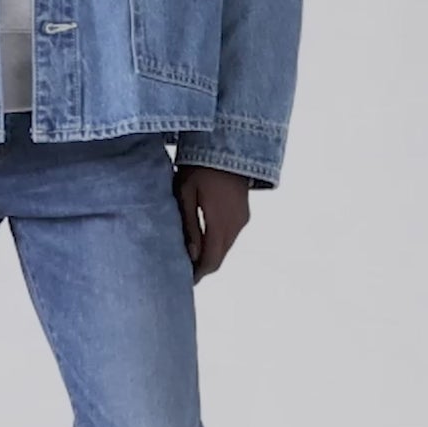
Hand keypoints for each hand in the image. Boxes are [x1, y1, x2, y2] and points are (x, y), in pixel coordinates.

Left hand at [174, 165, 252, 282]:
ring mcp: (242, 219)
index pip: (211, 260)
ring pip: (226, 248)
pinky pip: (230, 236)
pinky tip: (202, 241)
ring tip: (190, 257)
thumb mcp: (186, 193)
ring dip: (210, 256)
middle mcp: (236, 225)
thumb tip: (192, 255)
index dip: (198, 274)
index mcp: (220, 222)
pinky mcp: (244, 214)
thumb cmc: (200, 166)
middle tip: (184, 273)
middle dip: (203, 268)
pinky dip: (217, 244)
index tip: (183, 280)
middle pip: (219, 258)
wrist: (228, 145)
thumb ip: (190, 225)